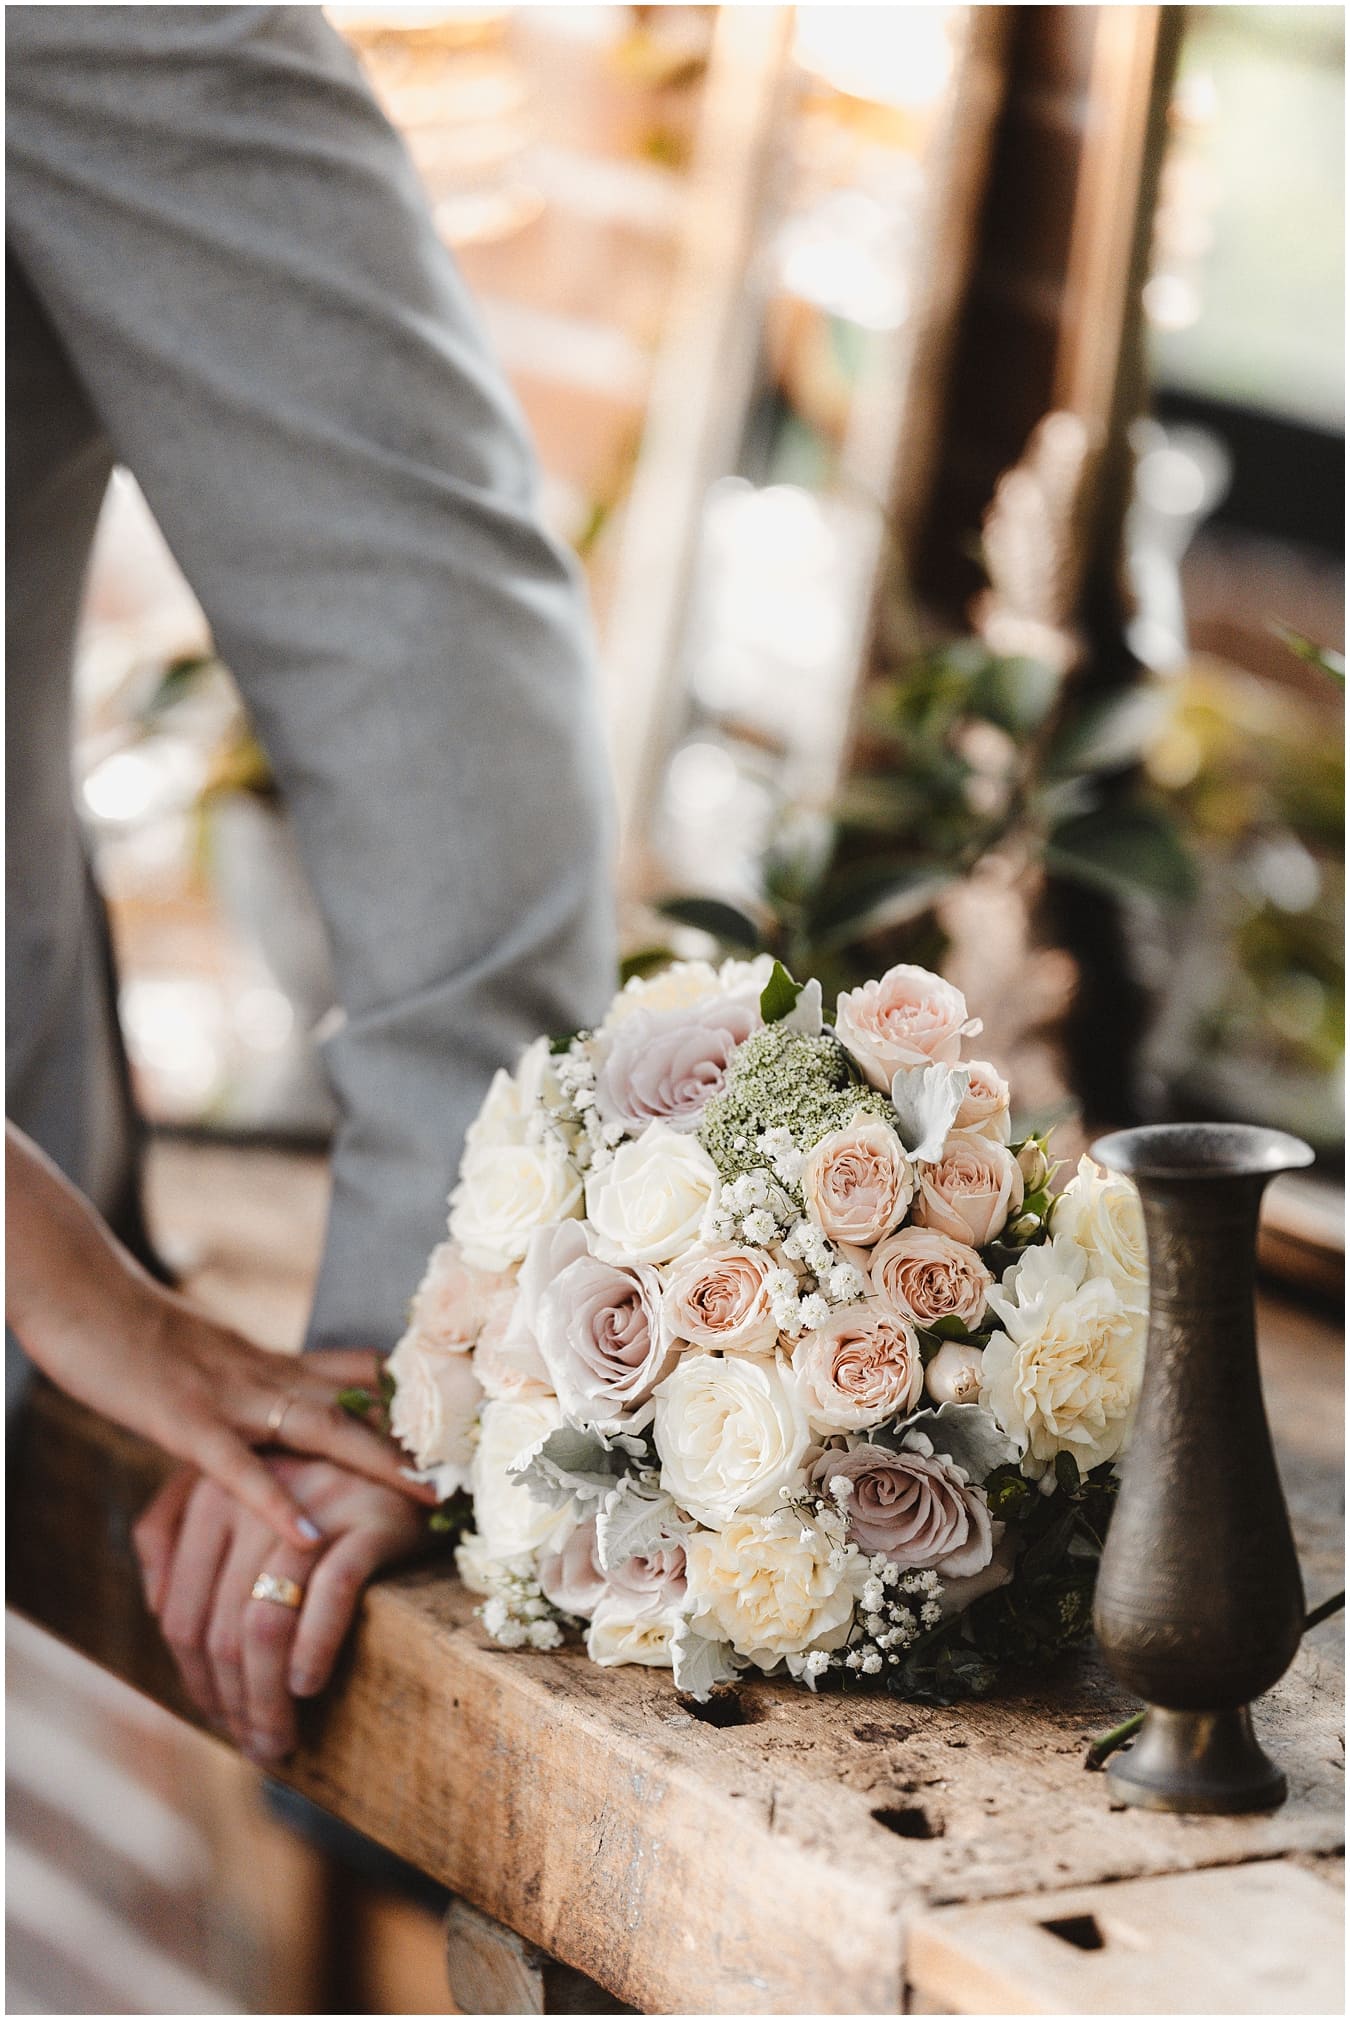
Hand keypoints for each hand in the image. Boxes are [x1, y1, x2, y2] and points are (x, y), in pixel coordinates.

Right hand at [6, 1122, 431, 1543]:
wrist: (83, 1295)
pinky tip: (308, 1538)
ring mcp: (229, 1396)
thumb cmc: (136, 1331)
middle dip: (416, 1439)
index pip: (357, 1374)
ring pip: (319, 1428)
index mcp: (271, 1362)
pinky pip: (238, 1468)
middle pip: (358, 1404)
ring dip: (377, 1463)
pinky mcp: (184, 1421)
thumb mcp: (211, 1355)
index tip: (464, 1422)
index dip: (412, 1398)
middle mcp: (266, 1373)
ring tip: (426, 1496)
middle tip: (470, 1469)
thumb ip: (251, 1382)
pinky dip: (275, 1502)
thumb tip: (281, 1408)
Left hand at [135, 1455, 426, 1762]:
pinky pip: (332, 1593)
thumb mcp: (248, 1508)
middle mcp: (254, 1494)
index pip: (180, 1612)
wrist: (414, 1468)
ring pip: (265, 1622)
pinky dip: (314, 1647)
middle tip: (258, 1748)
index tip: (223, 1723)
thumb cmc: (323, 1503)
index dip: (196, 1681)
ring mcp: (314, 1504)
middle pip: (221, 1627)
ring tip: (279, 1739)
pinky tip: (308, 1686)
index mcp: (212, 1494)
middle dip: (234, 1703)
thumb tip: (155, 1612)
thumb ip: (184, 1540)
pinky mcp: (371, 1517)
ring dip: (267, 1697)